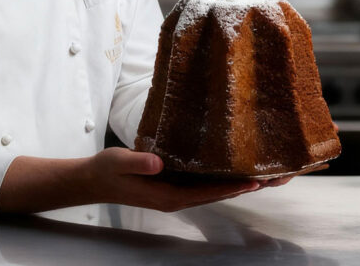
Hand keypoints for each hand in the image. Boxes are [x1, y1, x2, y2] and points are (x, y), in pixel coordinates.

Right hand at [83, 148, 262, 212]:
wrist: (93, 181)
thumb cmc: (106, 170)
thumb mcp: (119, 161)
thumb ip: (139, 161)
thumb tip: (159, 162)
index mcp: (167, 196)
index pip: (206, 194)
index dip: (230, 188)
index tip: (252, 183)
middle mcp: (175, 199)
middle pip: (214, 195)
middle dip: (239, 188)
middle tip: (266, 177)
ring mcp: (173, 195)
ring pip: (210, 192)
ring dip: (232, 185)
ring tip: (255, 173)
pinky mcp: (170, 187)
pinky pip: (200, 186)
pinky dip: (217, 180)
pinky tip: (226, 169)